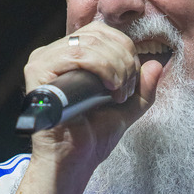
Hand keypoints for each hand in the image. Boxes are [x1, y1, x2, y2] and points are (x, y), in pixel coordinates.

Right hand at [23, 22, 162, 170]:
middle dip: (124, 60)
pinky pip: (78, 55)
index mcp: (71, 57)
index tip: (131, 83)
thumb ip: (142, 88)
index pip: (102, 32)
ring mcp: (44, 60)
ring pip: (91, 42)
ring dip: (116, 66)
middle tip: (126, 90)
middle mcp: (54, 53)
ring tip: (118, 94)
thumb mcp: (126, 109)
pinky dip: (103, 68)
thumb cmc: (93, 137)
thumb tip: (156, 64)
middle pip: (99, 34)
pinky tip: (109, 89)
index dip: (125, 51)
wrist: (74, 161)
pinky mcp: (38, 70)